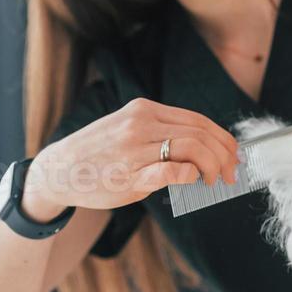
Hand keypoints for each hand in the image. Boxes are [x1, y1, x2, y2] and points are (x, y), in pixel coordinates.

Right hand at [30, 98, 240, 211]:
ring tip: (215, 181)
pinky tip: (193, 181)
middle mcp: (141, 123)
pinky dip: (190, 174)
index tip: (232, 155)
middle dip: (224, 155)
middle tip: (230, 173)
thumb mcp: (127, 129)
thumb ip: (160, 133)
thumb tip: (200, 148)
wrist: (59, 170)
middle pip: (200, 133)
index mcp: (144, 110)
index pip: (198, 119)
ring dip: (213, 166)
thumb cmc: (97, 154)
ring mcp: (135, 148)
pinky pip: (171, 170)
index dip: (222, 138)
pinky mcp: (130, 174)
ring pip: (192, 147)